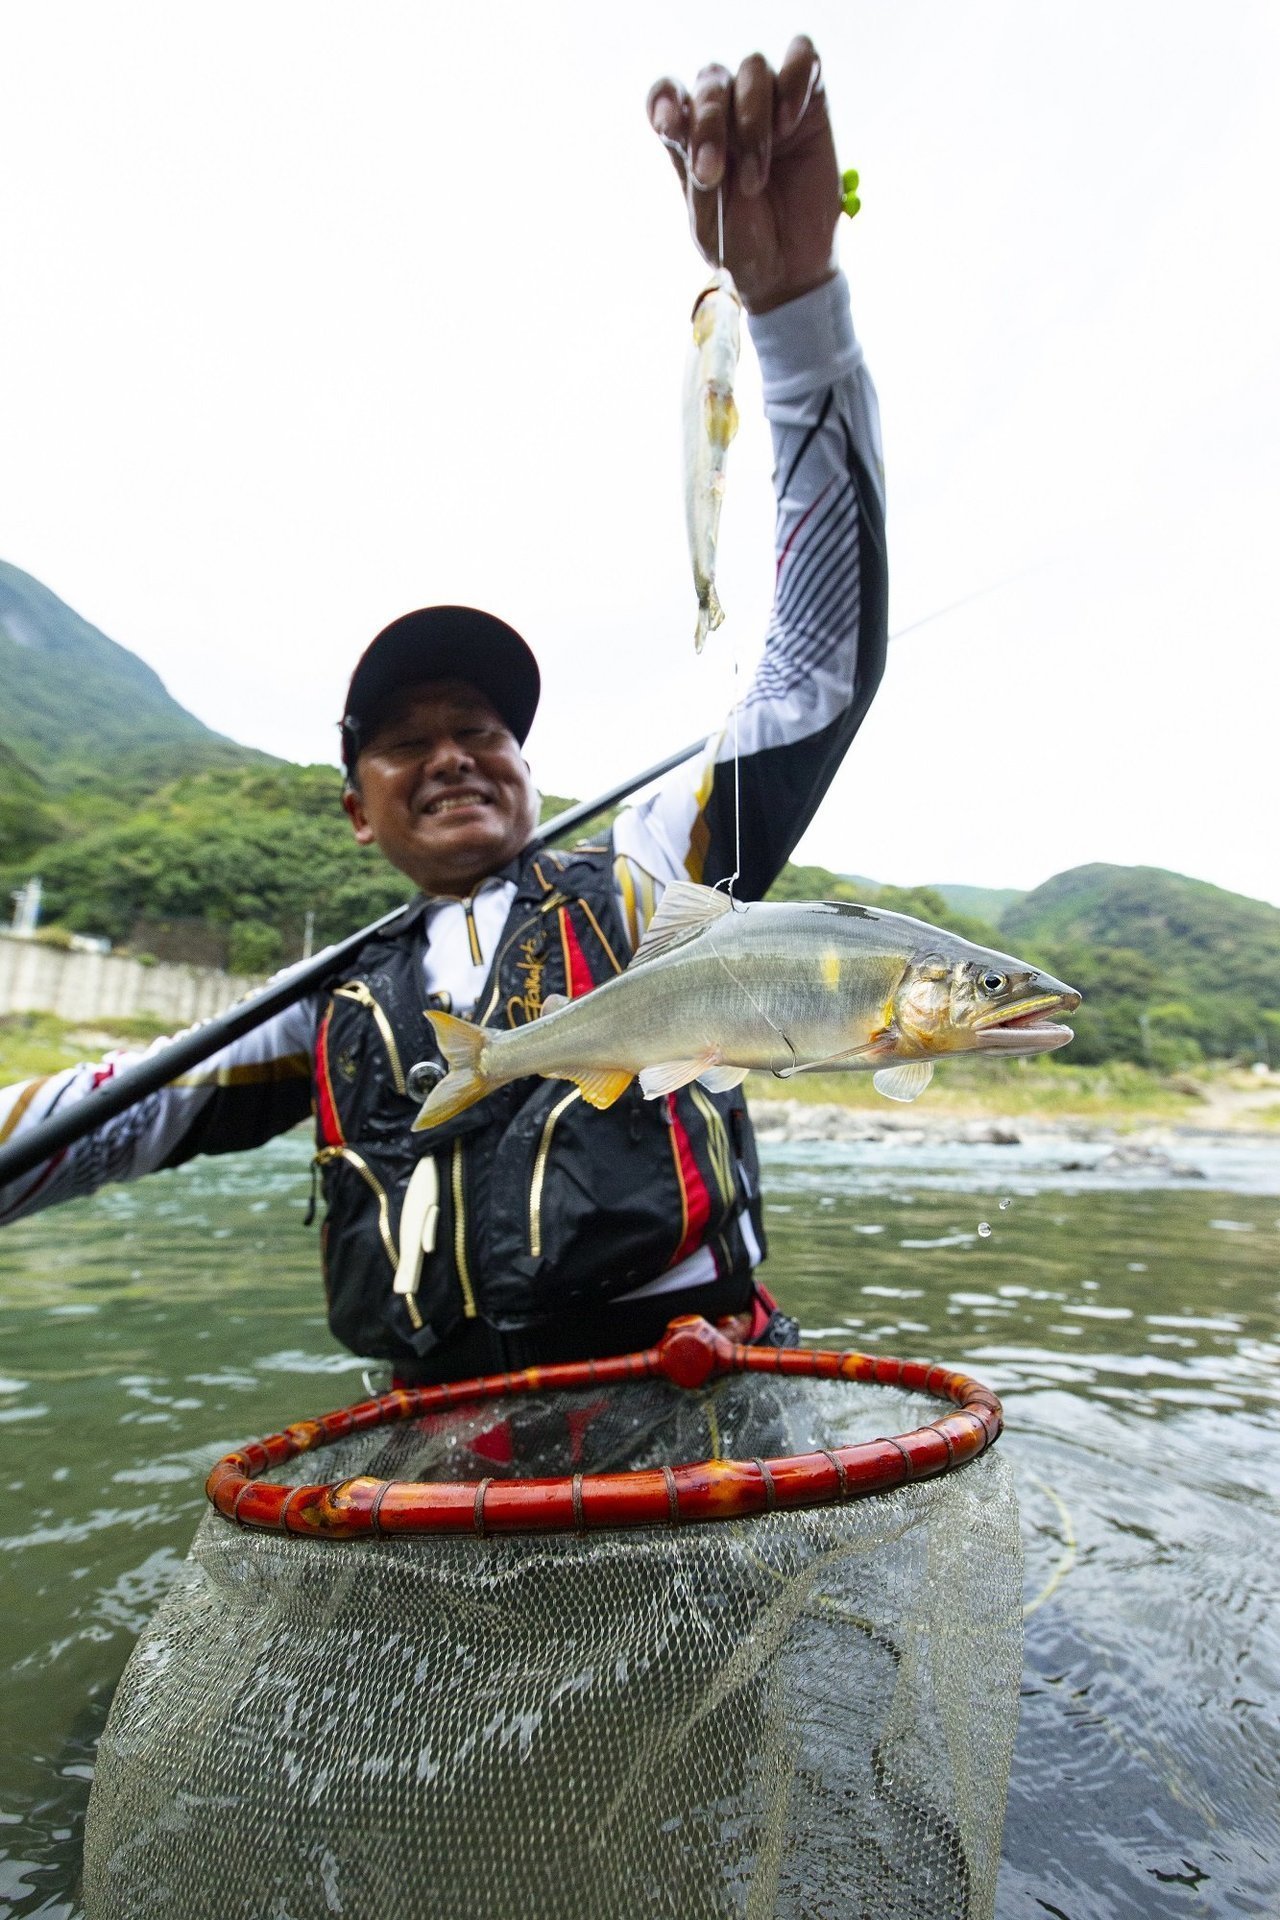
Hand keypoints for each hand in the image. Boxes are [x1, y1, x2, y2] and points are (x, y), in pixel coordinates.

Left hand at [647, 35, 840, 315]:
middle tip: (714, 175)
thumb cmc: (744, 247)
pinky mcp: (809, 103)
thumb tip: (686, 117)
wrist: (791, 273)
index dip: (664, 99)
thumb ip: (694, 168)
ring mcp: (770, 104)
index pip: (669, 94)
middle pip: (711, 80)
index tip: (669, 128)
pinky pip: (803, 58)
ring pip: (753, 68)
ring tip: (756, 176)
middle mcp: (728, 113)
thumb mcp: (707, 218)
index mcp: (692, 137)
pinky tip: (789, 123)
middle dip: (709, 124)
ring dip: (751, 119)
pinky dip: (795, 80)